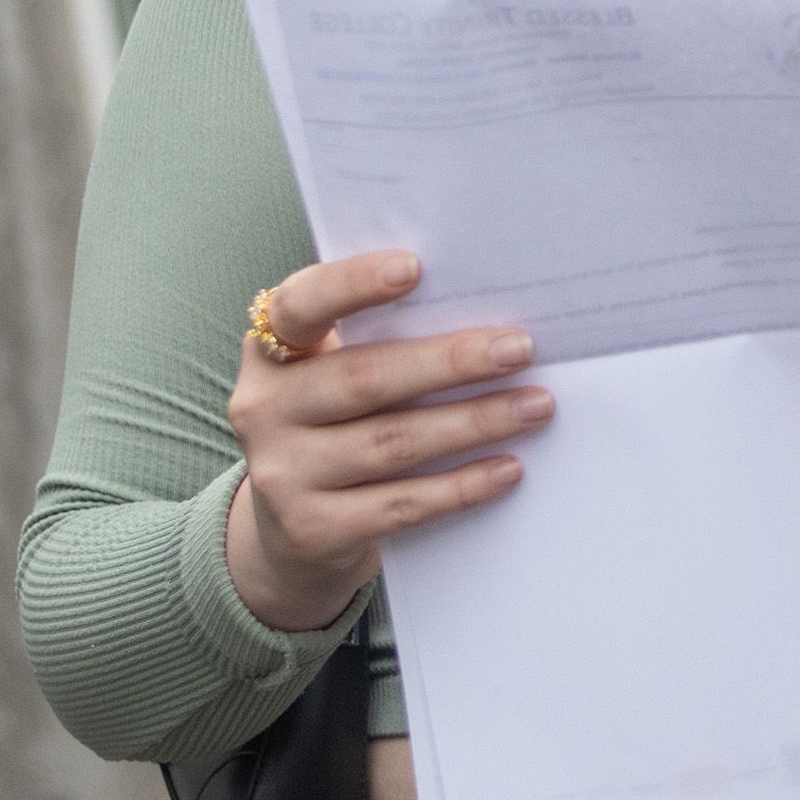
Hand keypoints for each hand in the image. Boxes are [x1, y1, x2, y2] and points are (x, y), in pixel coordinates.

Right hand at [222, 251, 553, 630]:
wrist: (292, 532)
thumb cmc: (336, 424)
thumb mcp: (333, 374)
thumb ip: (381, 339)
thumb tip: (486, 316)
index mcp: (272, 352)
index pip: (301, 306)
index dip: (352, 284)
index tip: (415, 268)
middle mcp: (264, 410)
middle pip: (366, 378)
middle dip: (451, 362)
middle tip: (520, 348)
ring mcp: (281, 475)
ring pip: (392, 443)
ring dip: (475, 422)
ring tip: (536, 405)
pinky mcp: (312, 530)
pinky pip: (401, 505)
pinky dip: (461, 486)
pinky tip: (509, 468)